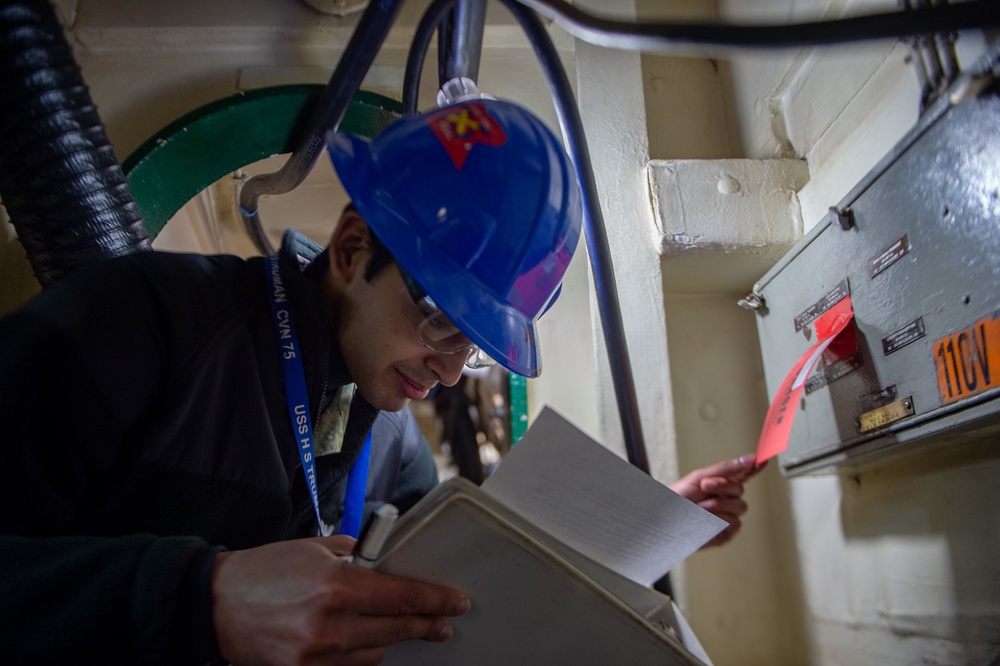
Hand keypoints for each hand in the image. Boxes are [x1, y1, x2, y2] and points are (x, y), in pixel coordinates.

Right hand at [212, 536, 470, 665]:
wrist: (214, 605)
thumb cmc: (264, 571)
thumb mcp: (312, 549)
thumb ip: (352, 557)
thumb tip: (382, 564)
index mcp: (337, 585)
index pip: (403, 597)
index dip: (435, 602)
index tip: (456, 604)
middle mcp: (331, 623)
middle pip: (396, 629)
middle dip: (425, 626)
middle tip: (443, 625)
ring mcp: (317, 655)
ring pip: (374, 652)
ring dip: (389, 640)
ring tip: (398, 629)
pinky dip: (360, 656)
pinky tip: (364, 644)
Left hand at [669, 455, 766, 547]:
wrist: (665, 520)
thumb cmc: (678, 497)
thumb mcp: (700, 477)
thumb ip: (726, 469)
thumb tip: (750, 459)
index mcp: (721, 484)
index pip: (743, 475)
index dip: (754, 468)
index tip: (763, 460)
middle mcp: (726, 500)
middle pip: (740, 490)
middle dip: (724, 486)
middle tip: (706, 486)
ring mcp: (727, 517)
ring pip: (739, 507)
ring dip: (719, 504)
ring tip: (701, 507)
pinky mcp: (725, 533)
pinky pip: (734, 524)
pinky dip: (718, 520)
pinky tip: (706, 520)